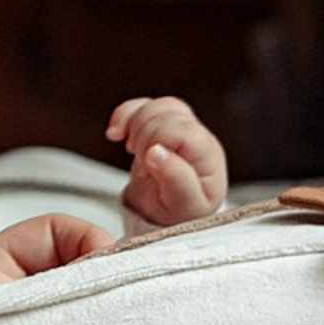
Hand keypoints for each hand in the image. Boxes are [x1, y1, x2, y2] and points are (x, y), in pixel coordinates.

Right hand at [108, 97, 228, 226]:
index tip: (148, 163)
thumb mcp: (184, 207)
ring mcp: (179, 128)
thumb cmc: (181, 214)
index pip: (180, 128)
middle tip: (143, 164)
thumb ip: (176, 180)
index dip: (156, 140)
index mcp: (207, 154)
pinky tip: (116, 133)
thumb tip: (157, 152)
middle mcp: (196, 136)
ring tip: (134, 152)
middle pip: (165, 112)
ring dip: (134, 126)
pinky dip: (124, 115)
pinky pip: (142, 106)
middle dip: (144, 136)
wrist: (168, 218)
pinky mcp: (160, 126)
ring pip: (154, 106)